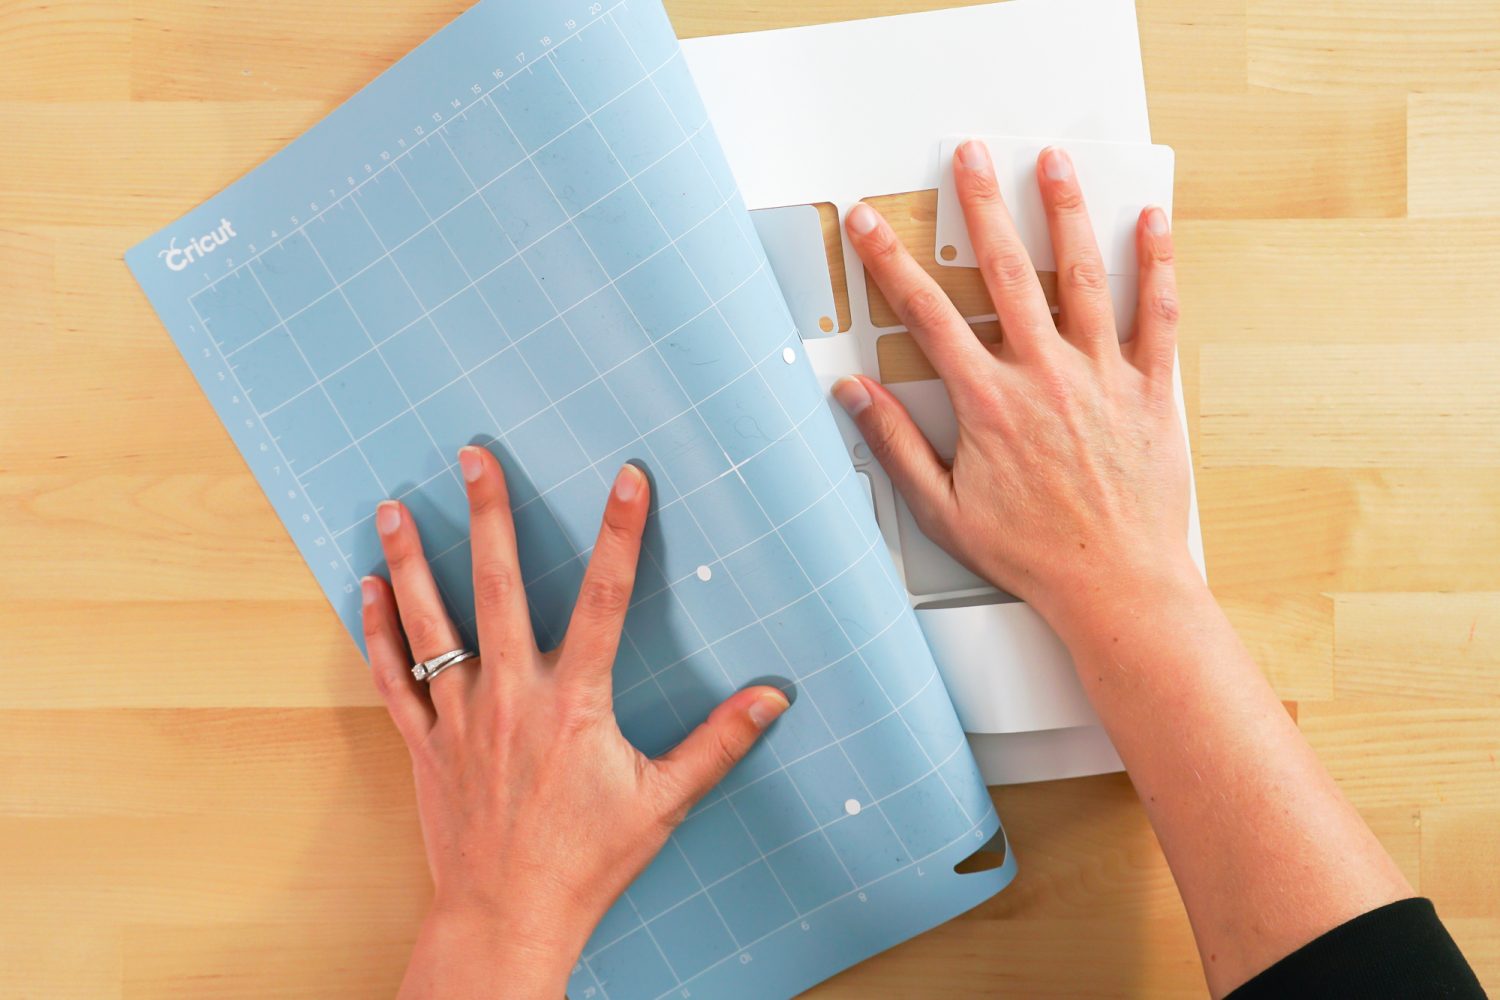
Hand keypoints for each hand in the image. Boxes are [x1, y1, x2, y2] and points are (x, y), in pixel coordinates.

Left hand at [361, 450, 788, 998]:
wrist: (507, 918)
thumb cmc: (585, 863)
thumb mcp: (663, 802)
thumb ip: (718, 743)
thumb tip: (772, 699)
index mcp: (572, 702)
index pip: (604, 599)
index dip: (619, 534)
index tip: (626, 479)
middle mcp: (510, 696)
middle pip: (496, 587)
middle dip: (488, 515)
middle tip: (474, 457)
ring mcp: (459, 717)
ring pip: (430, 623)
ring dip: (413, 559)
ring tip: (393, 506)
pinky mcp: (424, 743)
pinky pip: (391, 676)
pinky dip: (378, 630)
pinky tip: (369, 587)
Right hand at [833, 141, 1195, 630]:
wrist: (1115, 585)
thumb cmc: (1031, 554)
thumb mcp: (943, 510)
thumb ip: (895, 445)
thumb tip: (854, 395)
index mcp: (988, 403)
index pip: (925, 314)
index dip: (888, 262)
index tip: (868, 224)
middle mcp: (1044, 375)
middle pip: (1005, 271)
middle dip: (979, 207)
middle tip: (968, 157)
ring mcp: (1102, 376)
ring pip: (1081, 276)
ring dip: (1063, 213)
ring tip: (1052, 163)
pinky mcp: (1151, 389)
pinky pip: (1157, 314)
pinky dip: (1157, 264)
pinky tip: (1152, 222)